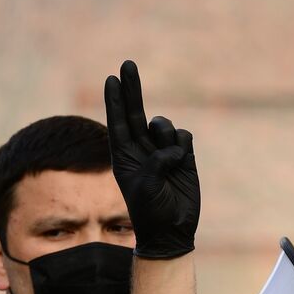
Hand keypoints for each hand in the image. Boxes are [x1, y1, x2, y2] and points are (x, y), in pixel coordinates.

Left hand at [104, 59, 199, 258]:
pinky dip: (182, 147)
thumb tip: (172, 147)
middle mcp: (140, 149)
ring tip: (169, 161)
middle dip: (132, 88)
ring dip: (166, 137)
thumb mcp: (146, 187)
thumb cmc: (150, 211)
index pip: (118, 122)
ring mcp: (160, 150)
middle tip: (126, 64)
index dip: (116, 100)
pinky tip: (181, 164)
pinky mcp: (181, 154)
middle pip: (135, 111)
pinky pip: (182, 137)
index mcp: (123, 156)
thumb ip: (155, 163)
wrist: (171, 229)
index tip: (111, 79)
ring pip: (163, 125)